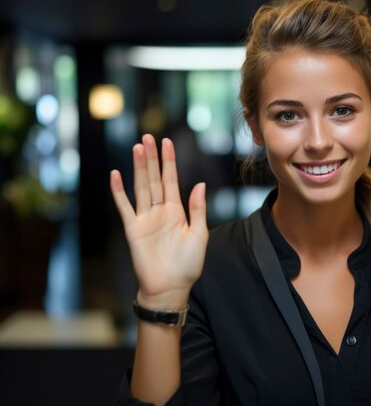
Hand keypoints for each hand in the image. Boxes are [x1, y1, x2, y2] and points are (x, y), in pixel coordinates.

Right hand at [110, 134, 208, 309]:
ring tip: (137, 148)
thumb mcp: (199, 234)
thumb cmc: (188, 265)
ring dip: (139, 168)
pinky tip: (116, 175)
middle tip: (148, 137)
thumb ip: (198, 209)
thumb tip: (200, 184)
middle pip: (154, 179)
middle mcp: (160, 211)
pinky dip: (119, 192)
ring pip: (141, 187)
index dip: (169, 161)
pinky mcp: (133, 229)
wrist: (170, 287)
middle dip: (152, 158)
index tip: (167, 142)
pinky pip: (125, 207)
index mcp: (177, 211)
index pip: (171, 180)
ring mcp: (145, 219)